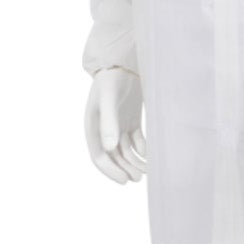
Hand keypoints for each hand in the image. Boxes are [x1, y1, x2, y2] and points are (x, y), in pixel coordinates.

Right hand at [85, 67, 146, 183]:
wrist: (123, 63)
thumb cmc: (111, 80)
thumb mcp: (108, 100)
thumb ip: (108, 123)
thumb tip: (109, 148)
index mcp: (92, 128)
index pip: (99, 157)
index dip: (111, 171)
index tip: (125, 181)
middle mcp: (104, 130)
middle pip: (114, 157)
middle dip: (125, 169)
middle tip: (138, 178)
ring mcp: (118, 126)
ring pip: (126, 151)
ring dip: (135, 162)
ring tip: (146, 171)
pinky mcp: (131, 121)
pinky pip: (136, 142)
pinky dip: (143, 150)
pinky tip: (150, 156)